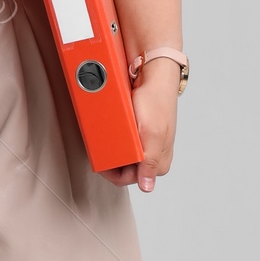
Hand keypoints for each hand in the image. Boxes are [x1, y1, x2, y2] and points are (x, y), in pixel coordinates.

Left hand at [103, 56, 179, 192]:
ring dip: (111, 149)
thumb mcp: (152, 134)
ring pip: (123, 156)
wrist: (152, 74)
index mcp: (159, 162)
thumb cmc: (156, 101)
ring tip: (105, 137)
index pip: (130, 180)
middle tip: (101, 146)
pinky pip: (123, 141)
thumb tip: (147, 187)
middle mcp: (154, 155)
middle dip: (111, 160)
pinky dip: (114, 138)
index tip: (100, 161)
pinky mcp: (139, 131)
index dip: (112, 173)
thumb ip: (149, 162)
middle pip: (125, 169)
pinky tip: (109, 131)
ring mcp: (146, 143)